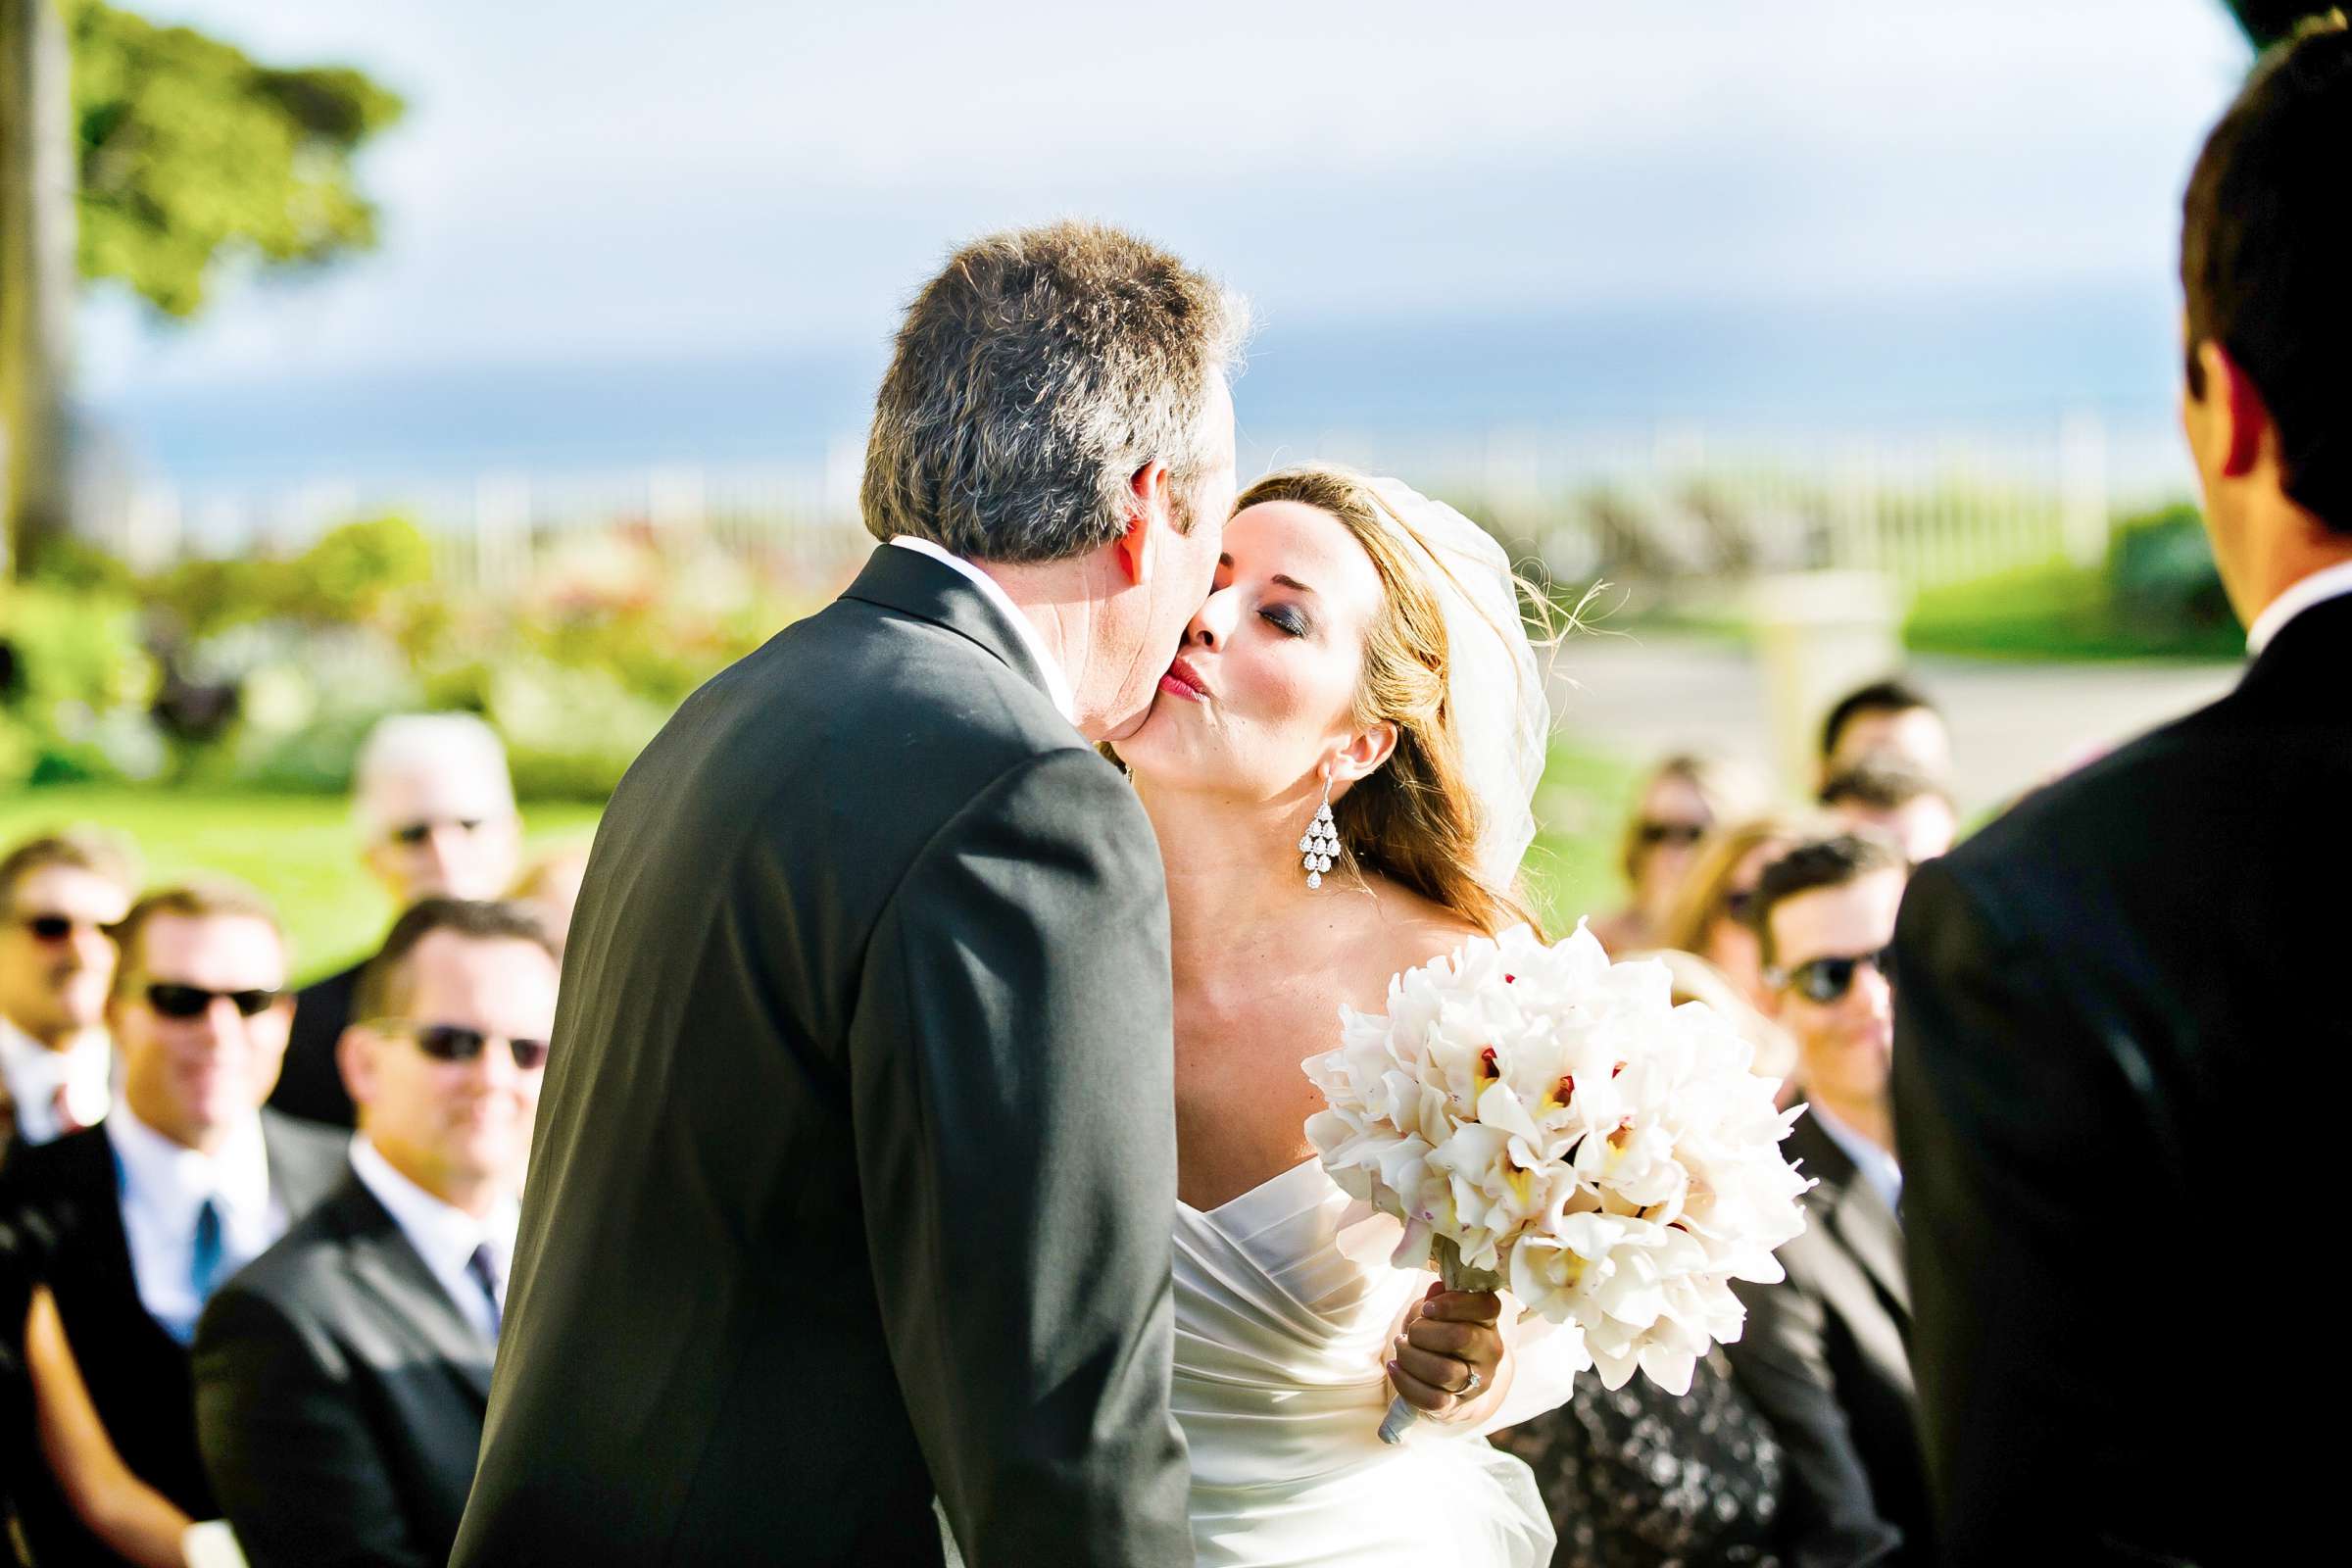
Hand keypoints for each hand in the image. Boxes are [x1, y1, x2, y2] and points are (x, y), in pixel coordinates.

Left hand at [1386, 1282, 1504, 1421]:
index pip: (1485, 1305)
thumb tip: (1436, 1289)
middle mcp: (1489, 1352)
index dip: (1452, 1303)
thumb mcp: (1440, 1310)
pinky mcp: (1458, 1405)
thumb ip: (1439, 1297)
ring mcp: (1477, 1382)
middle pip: (1460, 1337)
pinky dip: (1406, 1382)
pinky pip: (1432, 1399)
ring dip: (1411, 1357)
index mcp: (1488, 1322)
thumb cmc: (1440, 1333)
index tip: (1428, 1307)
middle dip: (1423, 1332)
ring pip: (1444, 1371)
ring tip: (1401, 1348)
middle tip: (1410, 1332)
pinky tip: (1395, 1368)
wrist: (1447, 1380)